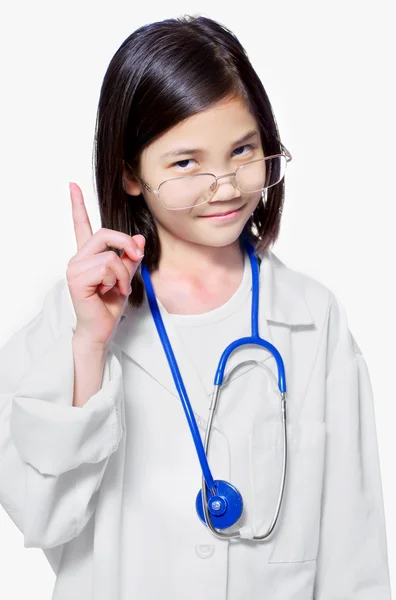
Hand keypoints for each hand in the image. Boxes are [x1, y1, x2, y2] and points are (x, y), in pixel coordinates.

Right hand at [66, 182, 144, 345]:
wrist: (101, 329)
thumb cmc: (110, 305)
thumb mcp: (126, 277)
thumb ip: (131, 258)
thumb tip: (139, 238)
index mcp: (88, 256)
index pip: (81, 225)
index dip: (77, 205)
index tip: (73, 185)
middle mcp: (78, 258)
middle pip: (105, 233)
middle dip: (126, 245)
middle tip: (137, 258)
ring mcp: (75, 268)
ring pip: (110, 255)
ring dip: (124, 273)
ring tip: (121, 288)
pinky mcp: (77, 279)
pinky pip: (107, 268)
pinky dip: (118, 280)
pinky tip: (111, 292)